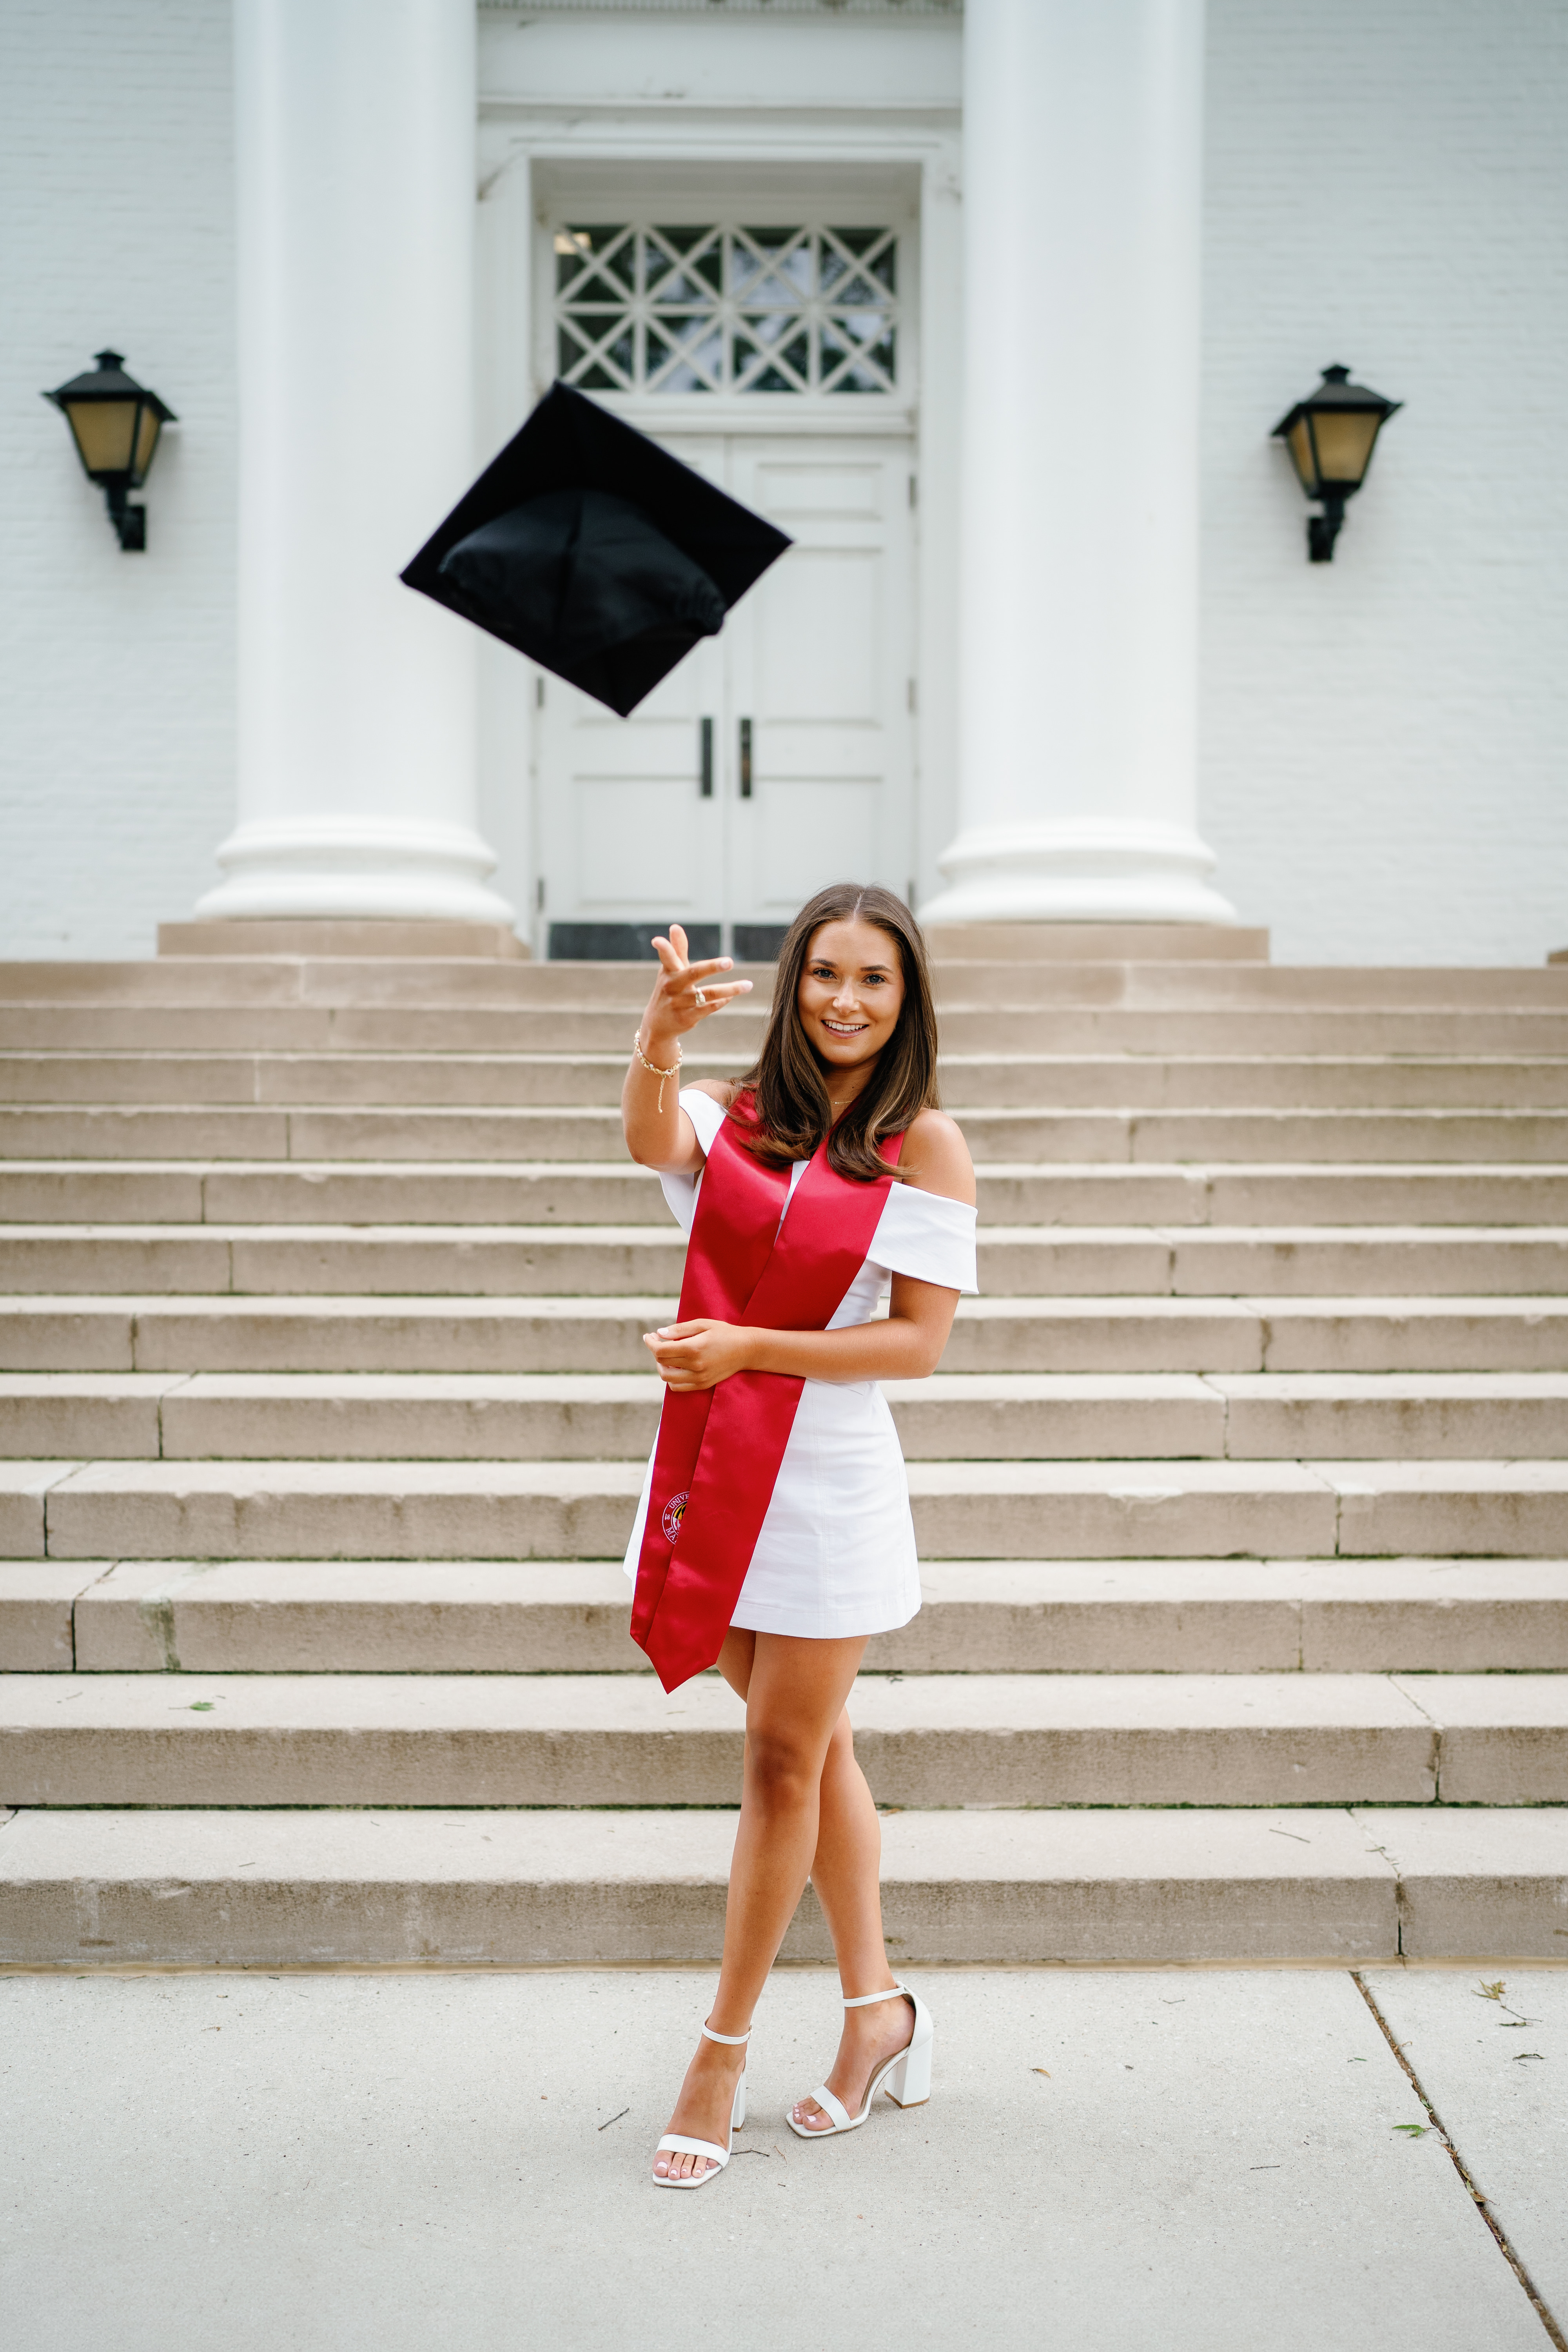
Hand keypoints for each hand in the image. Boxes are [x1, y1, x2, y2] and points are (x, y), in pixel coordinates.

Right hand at [639, 923, 752, 1049]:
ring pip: (708, 994)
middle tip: (730, 961)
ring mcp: (678, 1004)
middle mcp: (671, 987)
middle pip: (694, 973)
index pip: (666, 957)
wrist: (658, 1025)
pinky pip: (709, 1008)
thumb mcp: (670, 971)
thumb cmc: (669, 990)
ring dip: (730, 989)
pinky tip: (731, 996)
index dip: (663, 948)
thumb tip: (675, 926)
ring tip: (748, 985)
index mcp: (668, 972)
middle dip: (712, 967)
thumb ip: (677, 950)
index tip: (657, 940)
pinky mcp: (686, 1018)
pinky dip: (722, 1001)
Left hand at [643, 1318, 755, 1390]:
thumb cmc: (724, 1333)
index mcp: (695, 1348)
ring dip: (661, 1366)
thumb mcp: (703, 1324)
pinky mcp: (703, 1385)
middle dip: (655, 1351)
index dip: (650, 1342)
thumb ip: (680, 1329)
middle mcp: (696, 1365)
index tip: (649, 1336)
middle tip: (658, 1341)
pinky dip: (671, 1378)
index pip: (661, 1350)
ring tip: (666, 1355)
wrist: (747, 1350)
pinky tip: (675, 1366)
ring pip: (667, 1377)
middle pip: (662, 1363)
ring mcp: (699, 1378)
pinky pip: (678, 1387)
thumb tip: (659, 1334)